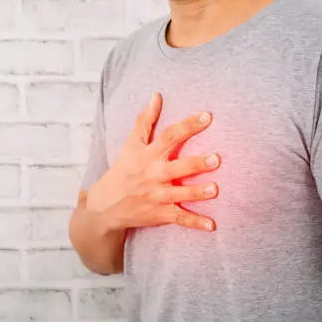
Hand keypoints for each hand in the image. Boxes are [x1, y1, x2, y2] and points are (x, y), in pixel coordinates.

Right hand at [86, 92, 220, 231]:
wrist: (105, 206)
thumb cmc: (122, 171)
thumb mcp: (130, 145)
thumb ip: (145, 121)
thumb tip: (157, 96)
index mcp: (148, 155)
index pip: (169, 137)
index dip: (188, 126)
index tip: (207, 116)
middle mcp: (153, 175)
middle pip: (177, 167)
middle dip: (195, 164)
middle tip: (216, 159)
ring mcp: (157, 196)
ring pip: (179, 194)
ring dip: (197, 192)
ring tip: (215, 189)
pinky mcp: (160, 214)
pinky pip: (179, 218)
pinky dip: (195, 223)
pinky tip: (212, 225)